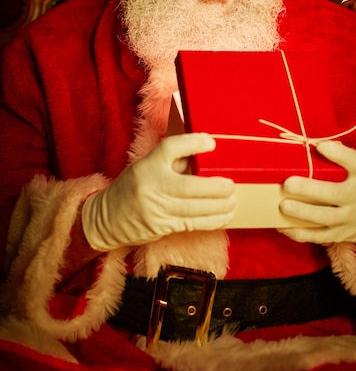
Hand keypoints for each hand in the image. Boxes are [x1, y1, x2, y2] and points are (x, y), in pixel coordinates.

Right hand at [82, 133, 234, 250]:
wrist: (106, 219)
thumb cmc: (132, 187)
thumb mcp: (146, 166)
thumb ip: (174, 161)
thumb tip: (205, 153)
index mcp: (147, 165)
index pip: (170, 148)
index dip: (192, 143)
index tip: (211, 142)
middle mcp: (151, 186)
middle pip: (190, 185)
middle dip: (216, 187)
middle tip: (232, 185)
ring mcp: (156, 210)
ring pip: (194, 209)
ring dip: (219, 206)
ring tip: (234, 201)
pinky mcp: (162, 227)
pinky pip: (192, 224)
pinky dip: (212, 220)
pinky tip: (226, 216)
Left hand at [279, 140, 355, 243]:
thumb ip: (339, 160)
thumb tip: (309, 145)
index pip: (354, 163)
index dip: (339, 154)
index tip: (321, 146)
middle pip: (334, 194)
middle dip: (308, 189)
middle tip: (288, 183)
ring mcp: (348, 219)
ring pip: (324, 218)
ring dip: (301, 213)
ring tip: (283, 205)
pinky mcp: (339, 235)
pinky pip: (317, 236)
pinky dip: (298, 232)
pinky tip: (283, 225)